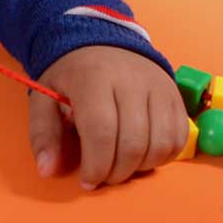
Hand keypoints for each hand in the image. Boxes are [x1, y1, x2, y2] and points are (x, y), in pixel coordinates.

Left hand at [28, 45, 190, 188]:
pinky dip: (163, 156)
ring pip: (161, 143)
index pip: (101, 132)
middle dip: (118, 172)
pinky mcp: (175, 94)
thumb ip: (43, 134)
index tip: (87, 181)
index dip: (96, 166)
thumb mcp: (45, 97)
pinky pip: (179, 137)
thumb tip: (46, 171)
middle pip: (134, 143)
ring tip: (121, 164)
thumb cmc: (71, 74)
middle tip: (103, 176)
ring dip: (141, 167)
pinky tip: (142, 154)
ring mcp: (158, 87)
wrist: (102, 40)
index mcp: (93, 79)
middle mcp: (132, 81)